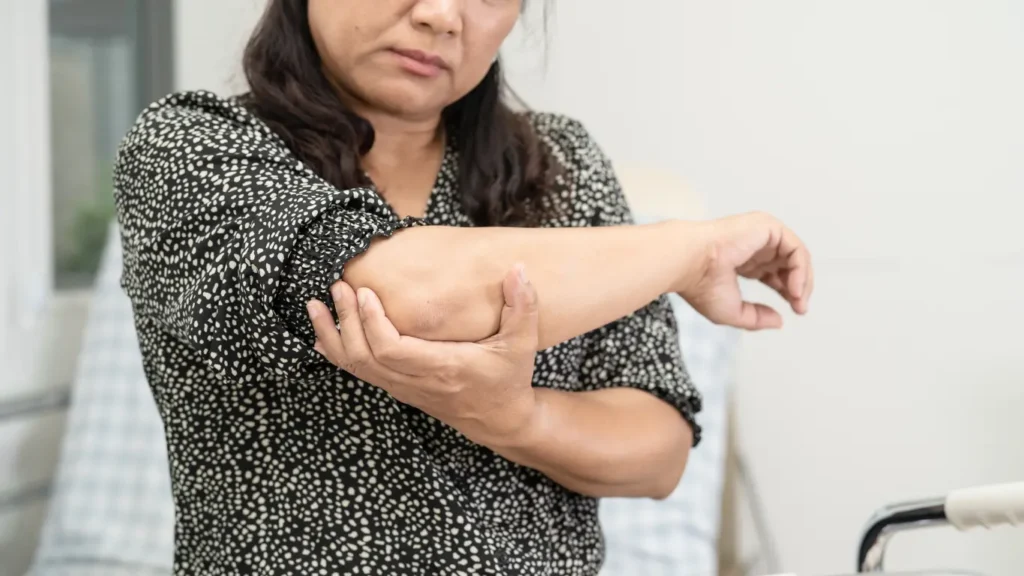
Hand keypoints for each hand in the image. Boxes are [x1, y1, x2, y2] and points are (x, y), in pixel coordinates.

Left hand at [306, 265, 540, 446]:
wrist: (500, 420)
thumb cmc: (509, 379)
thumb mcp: (522, 344)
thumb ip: (523, 307)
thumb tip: (518, 269)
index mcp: (443, 368)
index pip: (393, 351)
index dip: (371, 324)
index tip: (364, 293)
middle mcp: (416, 381)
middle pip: (365, 357)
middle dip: (344, 322)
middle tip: (337, 286)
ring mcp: (403, 387)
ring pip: (355, 367)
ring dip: (331, 336)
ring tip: (315, 305)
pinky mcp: (397, 388)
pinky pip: (358, 372)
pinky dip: (336, 353)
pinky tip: (321, 333)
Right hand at [677, 212, 813, 329]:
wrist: (689, 262)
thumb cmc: (700, 285)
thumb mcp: (732, 312)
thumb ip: (756, 318)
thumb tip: (780, 321)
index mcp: (742, 260)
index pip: (773, 272)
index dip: (787, 291)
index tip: (794, 310)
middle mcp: (753, 244)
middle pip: (788, 264)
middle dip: (798, 287)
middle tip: (800, 308)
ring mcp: (761, 233)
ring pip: (796, 255)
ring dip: (802, 280)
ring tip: (797, 301)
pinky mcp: (767, 227)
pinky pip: (795, 248)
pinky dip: (800, 270)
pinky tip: (793, 289)